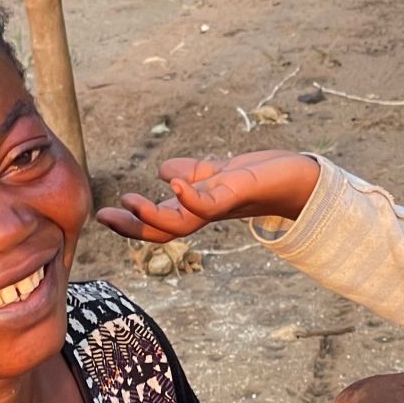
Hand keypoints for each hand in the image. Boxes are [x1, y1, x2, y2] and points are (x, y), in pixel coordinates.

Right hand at [95, 151, 321, 243]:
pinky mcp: (239, 194)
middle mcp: (207, 213)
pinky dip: (191, 197)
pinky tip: (175, 183)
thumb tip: (164, 173)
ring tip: (131, 201)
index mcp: (198, 208)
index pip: (160, 219)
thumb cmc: (262, 178)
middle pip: (165, 229)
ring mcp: (222, 206)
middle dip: (133, 227)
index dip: (132, 221)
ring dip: (154, 215)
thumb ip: (193, 174)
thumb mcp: (219, 174)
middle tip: (103, 216)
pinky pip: (211, 202)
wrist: (301, 179)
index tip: (102, 213)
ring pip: (183, 222)